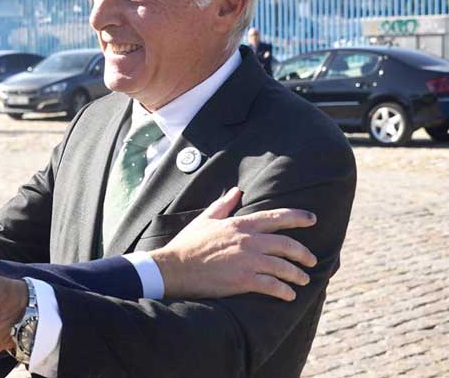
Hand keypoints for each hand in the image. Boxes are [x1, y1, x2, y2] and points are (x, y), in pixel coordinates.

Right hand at [150, 187, 316, 301]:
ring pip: (284, 267)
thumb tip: (236, 191)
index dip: (297, 217)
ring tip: (302, 280)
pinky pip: (273, 286)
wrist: (175, 268)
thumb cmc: (188, 243)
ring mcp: (248, 262)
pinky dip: (284, 291)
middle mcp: (248, 241)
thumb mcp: (205, 219)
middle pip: (287, 244)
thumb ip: (223, 205)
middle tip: (312, 260)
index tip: (312, 219)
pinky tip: (289, 295)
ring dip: (297, 274)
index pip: (276, 217)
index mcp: (240, 225)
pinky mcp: (244, 281)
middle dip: (304, 253)